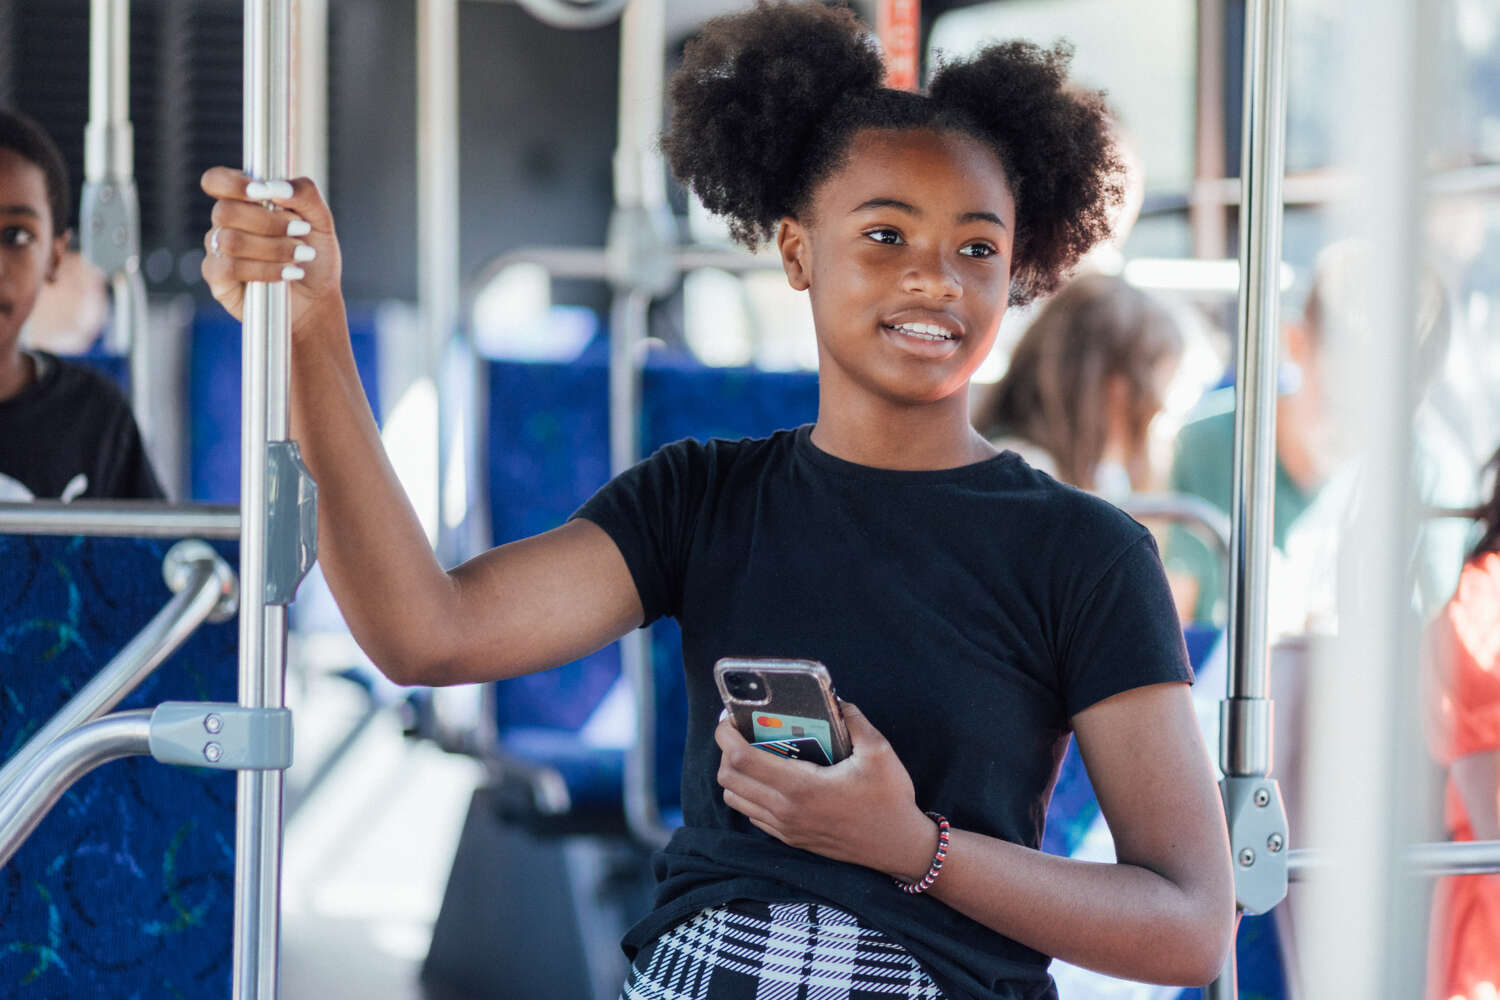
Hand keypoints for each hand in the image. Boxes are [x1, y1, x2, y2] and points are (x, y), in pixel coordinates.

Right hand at [199, 168, 343, 337]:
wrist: (316, 299)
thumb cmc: (314, 256)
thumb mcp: (321, 220)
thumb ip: (304, 193)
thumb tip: (275, 185)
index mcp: (244, 202)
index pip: (217, 181)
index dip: (231, 183)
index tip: (261, 192)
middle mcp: (225, 224)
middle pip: (225, 211)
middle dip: (269, 222)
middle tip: (300, 230)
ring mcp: (217, 251)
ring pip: (230, 241)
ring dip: (273, 248)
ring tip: (301, 254)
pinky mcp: (218, 280)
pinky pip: (230, 268)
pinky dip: (265, 269)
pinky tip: (289, 273)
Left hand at [715, 701, 938, 881]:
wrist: (899, 847)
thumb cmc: (890, 799)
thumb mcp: (879, 752)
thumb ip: (853, 720)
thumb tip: (835, 700)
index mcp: (801, 786)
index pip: (741, 759)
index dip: (725, 735)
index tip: (727, 718)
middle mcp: (786, 810)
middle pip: (729, 779)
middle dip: (725, 751)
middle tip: (741, 732)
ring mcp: (786, 828)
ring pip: (735, 799)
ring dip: (734, 774)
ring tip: (752, 752)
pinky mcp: (790, 839)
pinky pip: (752, 814)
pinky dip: (748, 793)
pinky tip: (769, 777)